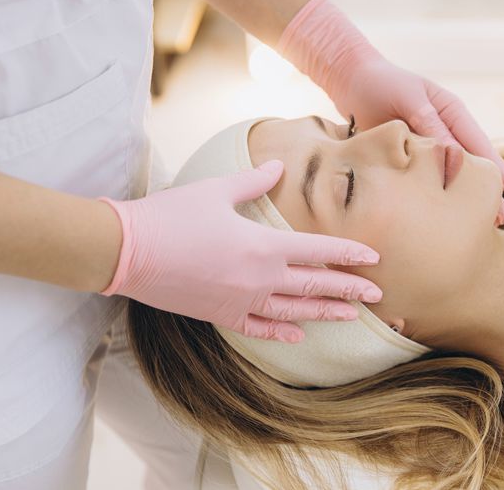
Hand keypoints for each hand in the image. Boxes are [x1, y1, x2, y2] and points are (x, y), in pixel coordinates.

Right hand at [97, 160, 381, 342]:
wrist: (126, 251)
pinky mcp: (220, 315)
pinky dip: (281, 333)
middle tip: (378, 295)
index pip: (319, 250)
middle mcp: (259, 278)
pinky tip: (299, 335)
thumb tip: (279, 166)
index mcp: (263, 245)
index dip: (349, 253)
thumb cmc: (171, 215)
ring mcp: (240, 301)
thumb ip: (254, 181)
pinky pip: (258, 328)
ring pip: (294, 312)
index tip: (375, 258)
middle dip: (349, 289)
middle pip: (315, 285)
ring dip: (325, 314)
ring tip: (351, 317)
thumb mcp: (216, 190)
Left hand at [334, 56, 503, 223]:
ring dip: (461, 197)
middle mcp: (445, 131)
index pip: (477, 142)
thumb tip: (452, 151)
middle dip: (485, 190)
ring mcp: (428, 147)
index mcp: (451, 112)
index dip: (493, 165)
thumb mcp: (410, 98)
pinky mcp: (409, 159)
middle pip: (469, 164)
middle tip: (501, 218)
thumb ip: (430, 123)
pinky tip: (440, 214)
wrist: (352, 82)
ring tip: (479, 223)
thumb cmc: (383, 83)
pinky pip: (426, 179)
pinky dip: (435, 195)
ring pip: (450, 175)